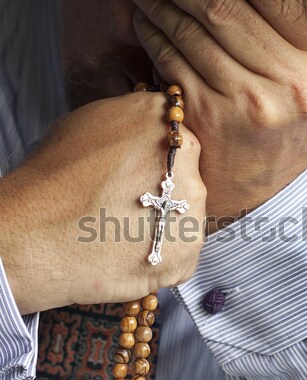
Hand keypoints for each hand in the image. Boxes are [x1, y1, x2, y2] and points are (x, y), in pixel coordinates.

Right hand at [0, 93, 204, 313]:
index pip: (178, 141)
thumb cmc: (54, 180)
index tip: (139, 178)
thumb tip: (147, 133)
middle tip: (130, 207)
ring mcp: (192, 208)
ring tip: (127, 234)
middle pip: (188, 178)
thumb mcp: (89, 123)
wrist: (37, 235)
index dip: (156, 164)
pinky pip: (183, 252)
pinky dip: (163, 255)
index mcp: (162, 121)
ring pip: (188, 216)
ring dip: (167, 225)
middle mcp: (187, 161)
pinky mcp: (188, 251)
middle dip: (166, 193)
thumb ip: (131, 124)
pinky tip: (132, 253)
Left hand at [132, 0, 306, 229]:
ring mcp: (246, 102)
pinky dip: (154, 35)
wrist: (259, 183)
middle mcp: (289, 83)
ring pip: (194, 31)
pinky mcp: (208, 117)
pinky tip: (147, 23)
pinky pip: (173, 60)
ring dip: (164, 3)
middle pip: (225, 6)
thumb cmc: (295, 125)